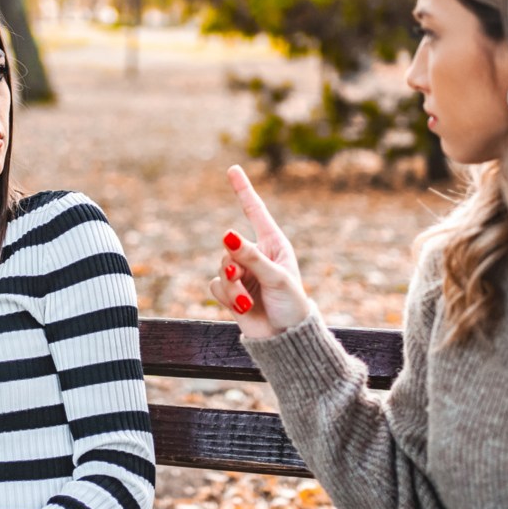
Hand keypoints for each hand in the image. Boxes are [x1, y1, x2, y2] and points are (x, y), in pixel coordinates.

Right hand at [210, 165, 310, 337]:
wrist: (285, 339)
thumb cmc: (291, 305)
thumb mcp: (275, 277)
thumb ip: (250, 256)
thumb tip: (226, 234)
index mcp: (274, 245)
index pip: (255, 212)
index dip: (243, 190)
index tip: (232, 169)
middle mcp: (256, 256)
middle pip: (230, 246)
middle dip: (234, 262)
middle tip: (241, 277)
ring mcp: (243, 274)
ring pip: (221, 267)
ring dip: (232, 285)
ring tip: (247, 301)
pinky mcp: (231, 293)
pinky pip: (216, 286)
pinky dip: (227, 297)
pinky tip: (242, 308)